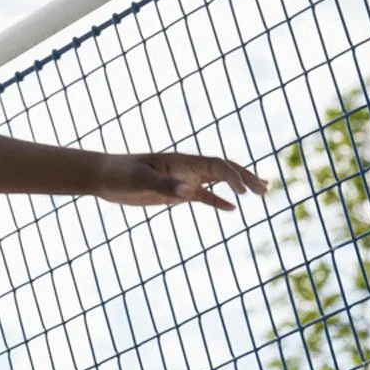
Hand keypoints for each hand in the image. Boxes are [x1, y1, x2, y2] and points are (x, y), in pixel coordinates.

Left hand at [96, 151, 268, 209]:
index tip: (243, 192)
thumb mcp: (139, 180)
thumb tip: (189, 192)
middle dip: (246, 178)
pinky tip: (233, 209)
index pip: (216, 165)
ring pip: (218, 181)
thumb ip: (164, 185)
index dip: (233, 176)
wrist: (104, 177)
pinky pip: (203, 196)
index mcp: (182, 161)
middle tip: (265, 189)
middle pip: (224, 170)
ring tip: (261, 192)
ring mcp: (184, 180)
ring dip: (238, 186)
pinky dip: (218, 201)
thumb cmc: (119, 174)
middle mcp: (187, 168)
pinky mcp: (176, 193)